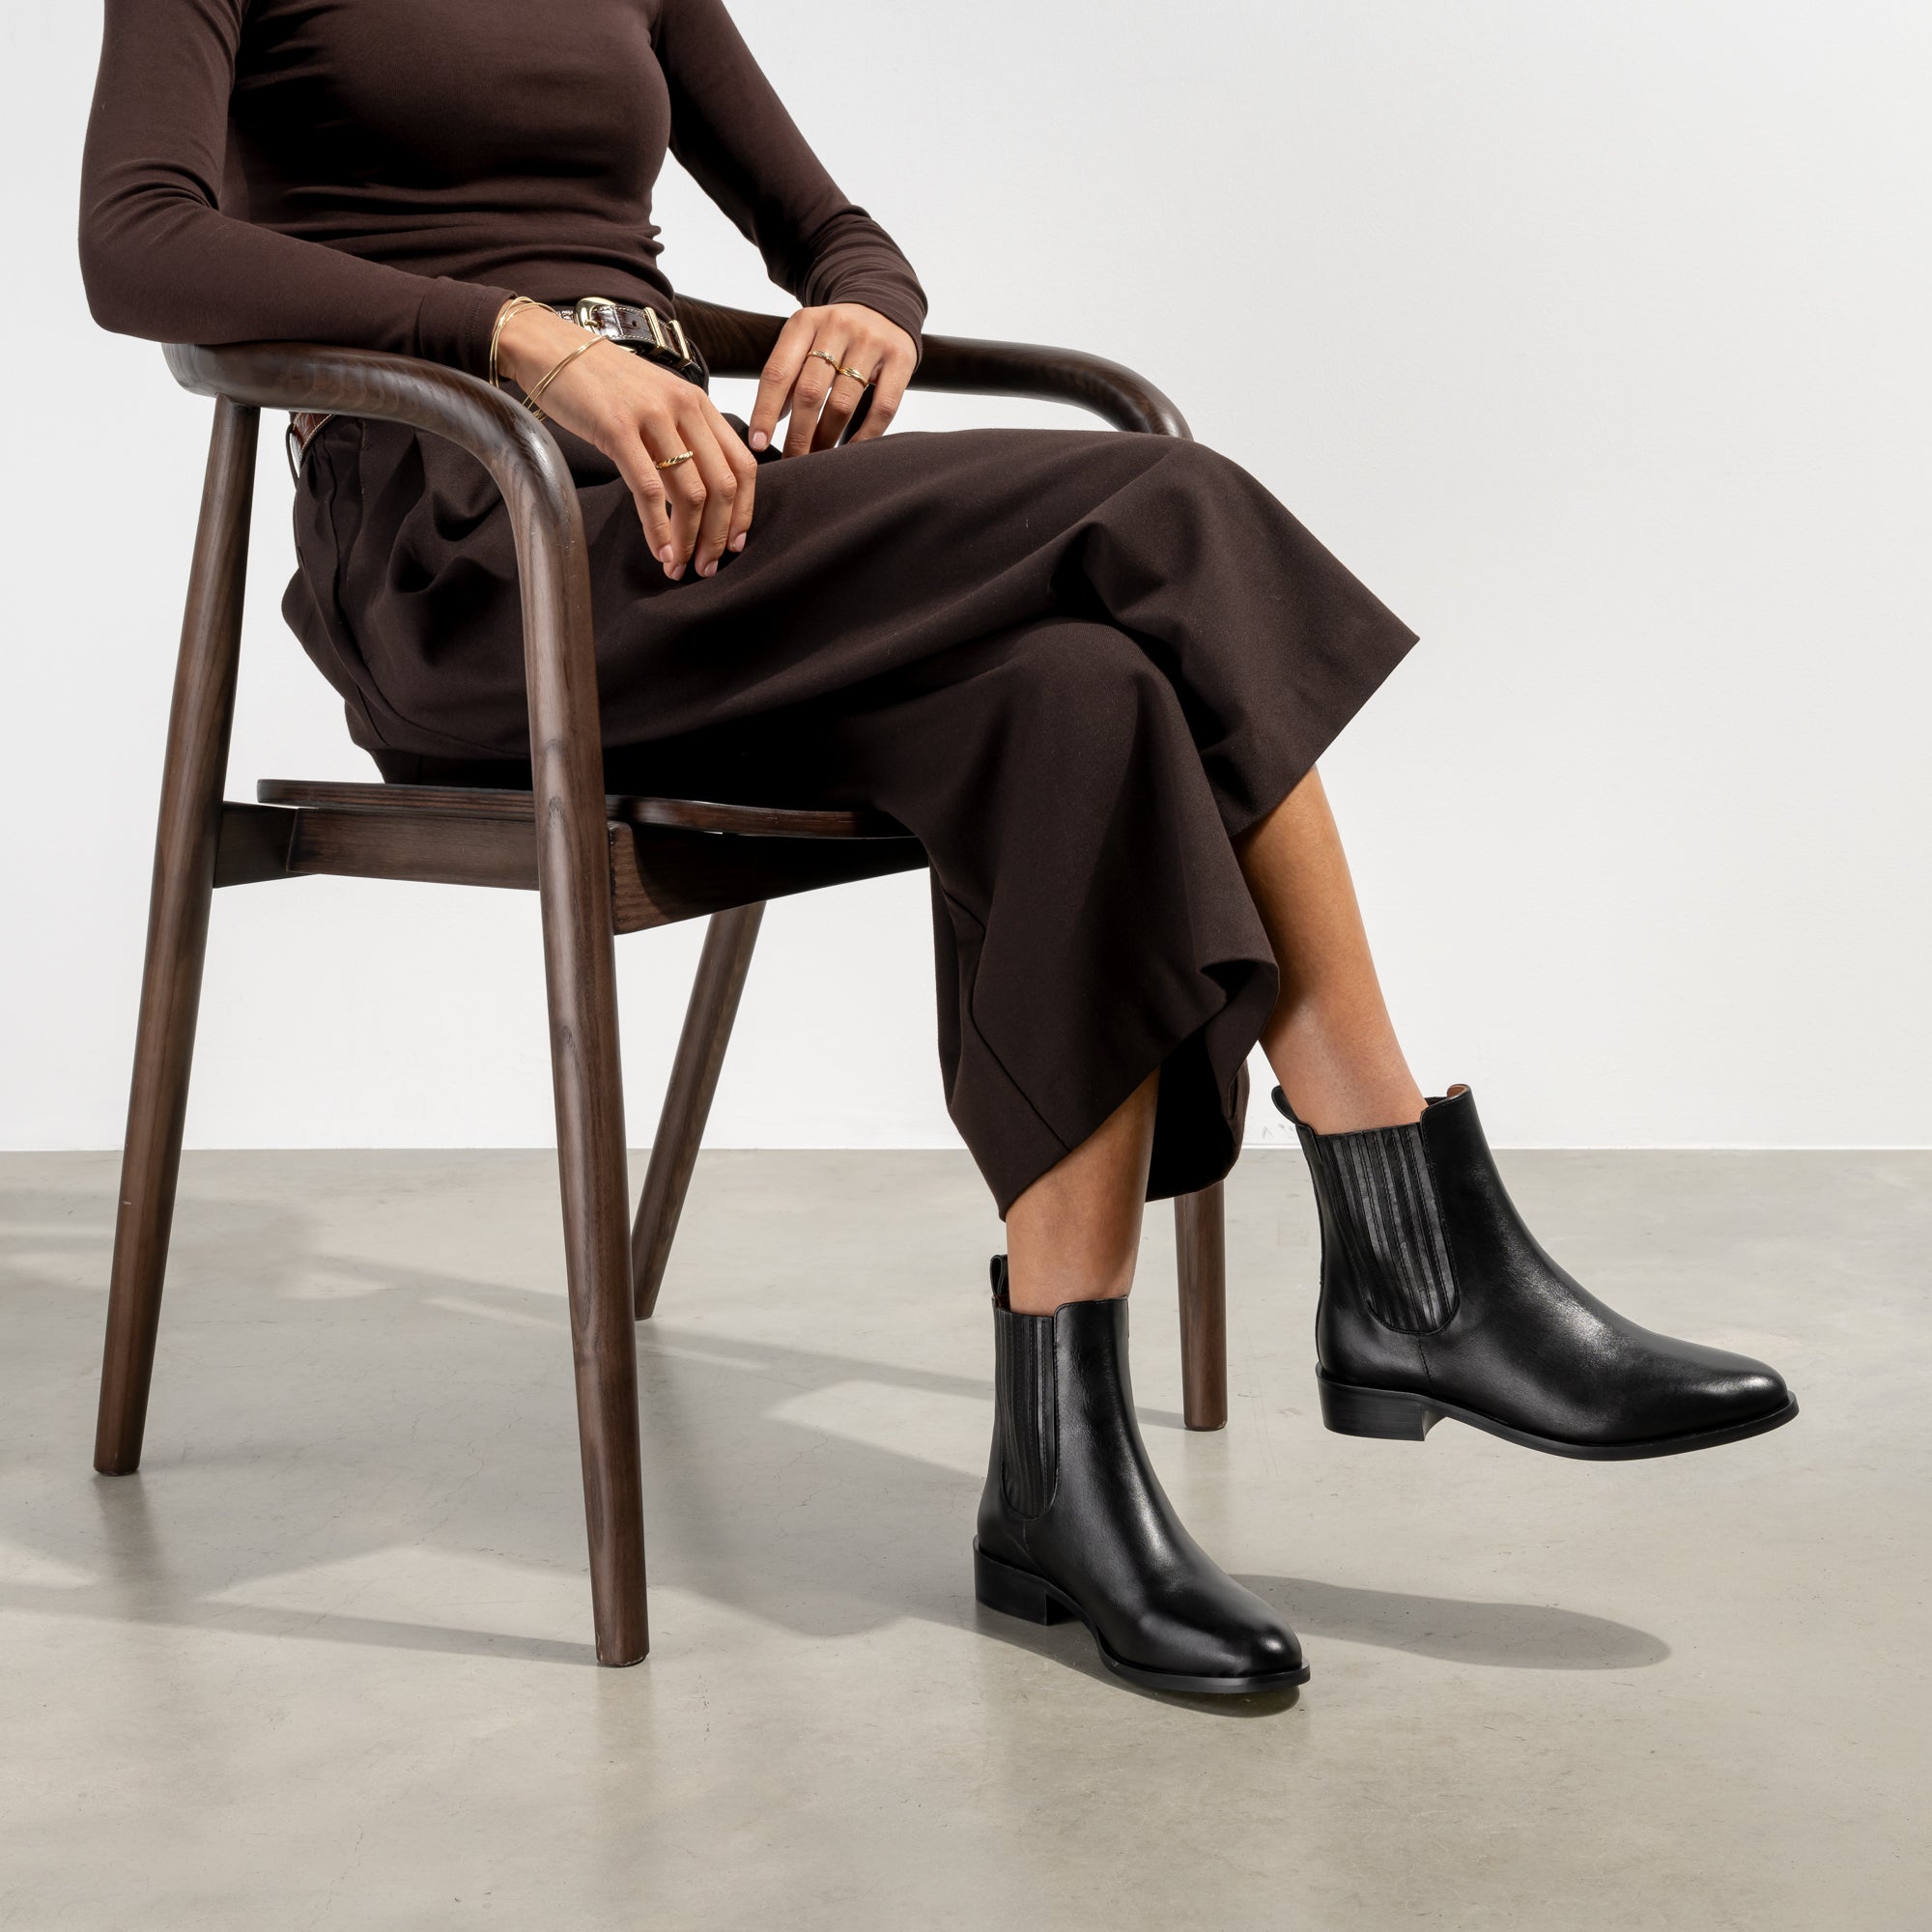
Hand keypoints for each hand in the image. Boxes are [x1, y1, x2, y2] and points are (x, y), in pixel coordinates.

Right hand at [497, 304, 755, 580]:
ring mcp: (652, 417)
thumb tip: (701, 492)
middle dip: (719, 535)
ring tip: (681, 565)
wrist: (550, 349)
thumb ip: (682, 437)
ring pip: (690, 492)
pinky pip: (649, 490)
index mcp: (699, 403)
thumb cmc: (601, 382)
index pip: (742, 465)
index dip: (744, 511)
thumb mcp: (656, 402)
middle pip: (722, 485)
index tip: (736, 543)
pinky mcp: (618, 428)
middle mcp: (684, 407)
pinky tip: (660, 550)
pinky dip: (658, 529)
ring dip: (689, 538)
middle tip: (708, 566)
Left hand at [748, 303, 917, 457]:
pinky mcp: (900, 357)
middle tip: (793, 461)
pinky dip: (865, 435)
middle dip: (798, 434)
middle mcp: (836, 326)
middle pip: (810, 391)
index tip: (757, 443)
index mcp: (804, 322)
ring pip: (843, 403)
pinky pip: (882, 407)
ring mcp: (871, 341)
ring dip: (828, 438)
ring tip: (819, 459)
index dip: (765, 411)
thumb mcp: (806, 341)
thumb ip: (787, 375)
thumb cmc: (837, 336)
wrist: (885, 306)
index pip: (778, 372)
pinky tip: (852, 451)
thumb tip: (768, 425)